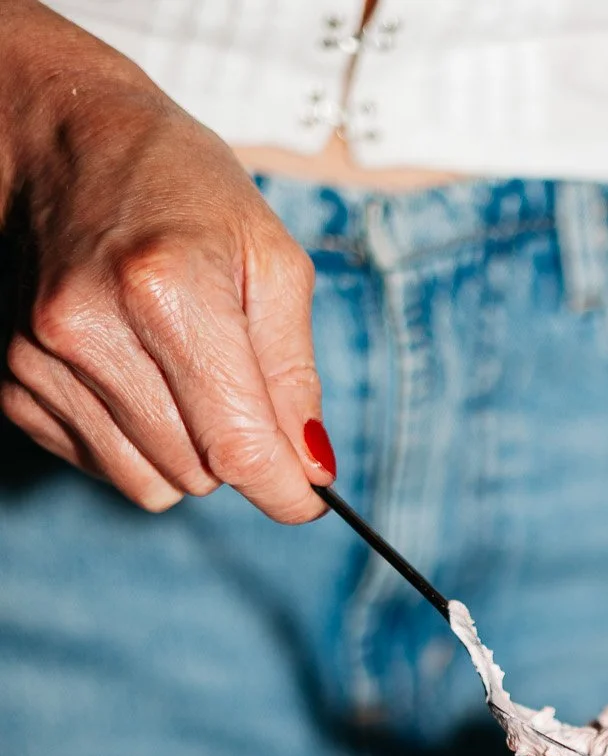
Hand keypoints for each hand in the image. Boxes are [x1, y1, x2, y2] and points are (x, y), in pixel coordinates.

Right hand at [0, 0, 333, 518]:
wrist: (62, 140)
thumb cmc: (177, 188)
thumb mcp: (269, 258)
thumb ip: (297, 373)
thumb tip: (313, 469)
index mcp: (166, 291)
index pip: (238, 446)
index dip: (286, 490)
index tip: (307, 498)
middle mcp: (89, 330)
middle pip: (198, 475)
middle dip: (234, 451)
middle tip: (233, 383)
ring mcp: (39, 360)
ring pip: (148, 485)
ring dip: (183, 452)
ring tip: (177, 370)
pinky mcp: (12, 382)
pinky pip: (101, 466)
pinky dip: (132, 439)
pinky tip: (130, 371)